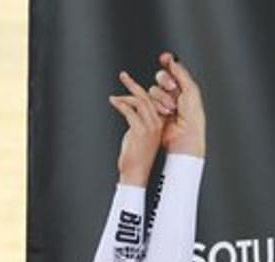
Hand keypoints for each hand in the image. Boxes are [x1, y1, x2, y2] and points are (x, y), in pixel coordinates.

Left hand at [108, 70, 164, 185]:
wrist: (136, 172)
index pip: (155, 100)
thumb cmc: (136, 155)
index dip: (143, 89)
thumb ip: (138, 118)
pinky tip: (114, 101)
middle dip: (133, 84)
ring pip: (140, 102)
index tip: (132, 82)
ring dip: (126, 94)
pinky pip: (130, 111)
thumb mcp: (139, 133)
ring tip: (115, 94)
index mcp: (160, 123)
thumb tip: (129, 104)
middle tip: (124, 76)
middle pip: (148, 97)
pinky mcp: (140, 130)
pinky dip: (120, 104)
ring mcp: (150, 127)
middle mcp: (157, 123)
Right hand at [152, 52, 206, 157]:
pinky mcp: (154, 111)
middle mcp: (173, 94)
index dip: (167, 62)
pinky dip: (157, 105)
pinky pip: (148, 101)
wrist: (184, 137)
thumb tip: (172, 59)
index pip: (172, 70)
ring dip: (163, 98)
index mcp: (184, 87)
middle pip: (161, 78)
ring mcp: (163, 102)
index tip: (164, 57)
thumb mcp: (190, 91)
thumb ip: (180, 73)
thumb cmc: (192, 117)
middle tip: (173, 89)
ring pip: (154, 90)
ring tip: (172, 110)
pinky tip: (166, 113)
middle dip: (166, 82)